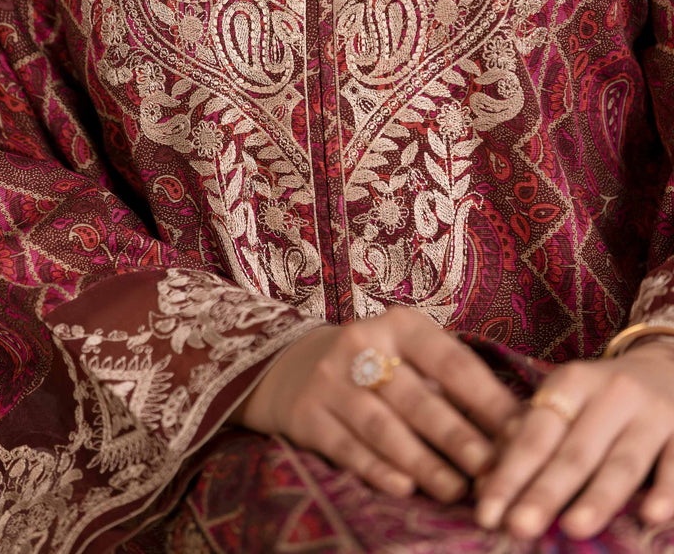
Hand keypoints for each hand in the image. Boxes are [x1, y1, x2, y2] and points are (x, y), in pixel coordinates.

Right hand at [230, 307, 521, 502]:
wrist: (293, 366)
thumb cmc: (378, 365)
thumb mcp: (412, 355)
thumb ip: (455, 384)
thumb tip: (517, 428)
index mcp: (401, 324)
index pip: (452, 363)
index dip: (488, 401)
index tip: (521, 434)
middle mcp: (363, 343)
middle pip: (419, 398)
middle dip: (459, 437)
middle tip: (493, 471)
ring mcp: (330, 380)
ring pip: (383, 427)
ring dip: (424, 462)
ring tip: (457, 490)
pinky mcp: (306, 415)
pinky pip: (347, 447)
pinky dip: (377, 469)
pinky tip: (405, 488)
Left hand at [474, 341, 673, 540]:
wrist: (667, 368)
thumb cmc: (601, 399)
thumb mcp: (566, 401)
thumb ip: (528, 437)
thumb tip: (484, 481)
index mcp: (571, 384)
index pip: (536, 435)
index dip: (510, 474)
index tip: (486, 513)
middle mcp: (610, 394)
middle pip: (574, 452)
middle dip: (545, 492)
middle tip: (518, 527)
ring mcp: (652, 414)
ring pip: (623, 462)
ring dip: (598, 497)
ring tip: (572, 528)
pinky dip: (665, 490)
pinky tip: (651, 516)